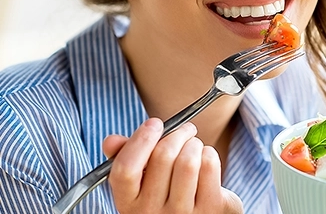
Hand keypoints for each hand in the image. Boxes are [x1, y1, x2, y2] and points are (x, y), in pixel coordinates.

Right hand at [102, 118, 242, 213]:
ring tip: (194, 146)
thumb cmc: (167, 191)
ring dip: (194, 144)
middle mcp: (151, 213)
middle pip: (162, 156)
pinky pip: (209, 166)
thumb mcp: (141, 179)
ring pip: (188, 160)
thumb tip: (111, 141)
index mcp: (128, 204)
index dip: (140, 140)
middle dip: (177, 133)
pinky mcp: (210, 209)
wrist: (199, 213)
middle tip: (185, 130)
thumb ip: (124, 157)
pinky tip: (205, 159)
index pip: (125, 169)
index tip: (154, 124)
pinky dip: (209, 153)